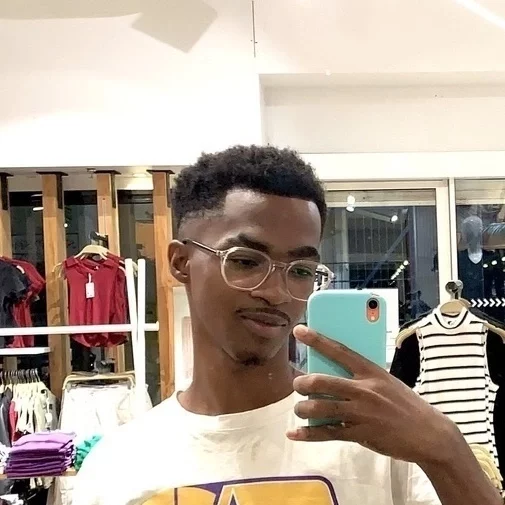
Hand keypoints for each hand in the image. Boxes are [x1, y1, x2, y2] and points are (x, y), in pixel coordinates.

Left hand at [286, 325, 461, 464]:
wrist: (430, 434)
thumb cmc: (406, 404)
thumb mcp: (386, 381)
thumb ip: (362, 377)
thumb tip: (332, 373)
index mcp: (371, 371)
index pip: (339, 350)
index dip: (317, 340)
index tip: (299, 331)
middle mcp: (364, 390)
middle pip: (322, 381)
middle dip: (302, 383)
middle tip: (297, 385)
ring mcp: (361, 413)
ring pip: (320, 407)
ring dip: (303, 409)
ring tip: (300, 410)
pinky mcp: (360, 434)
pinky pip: (327, 433)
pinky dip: (308, 434)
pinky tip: (295, 433)